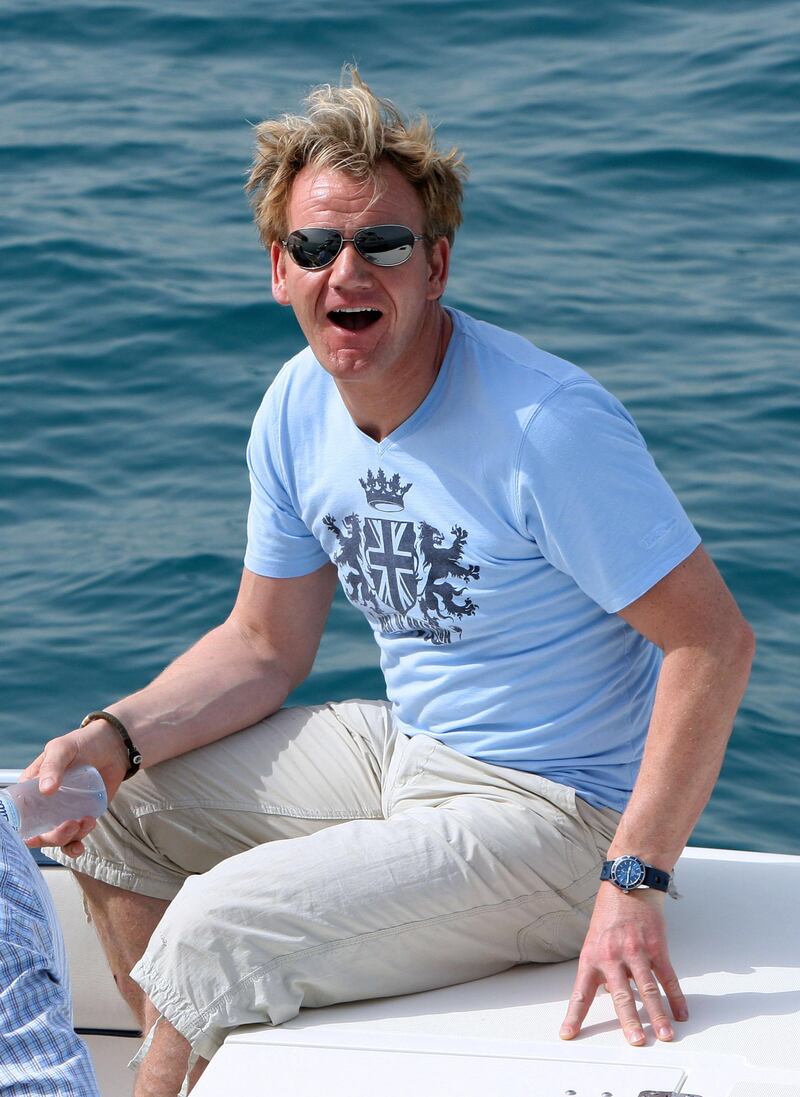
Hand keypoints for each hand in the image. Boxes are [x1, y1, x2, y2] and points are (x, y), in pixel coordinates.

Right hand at [20, 720, 129, 856]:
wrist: (112, 746)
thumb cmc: (82, 743)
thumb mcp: (62, 749)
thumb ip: (52, 766)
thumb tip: (45, 789)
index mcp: (32, 790)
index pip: (20, 816)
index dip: (23, 830)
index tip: (35, 835)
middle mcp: (45, 805)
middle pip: (39, 833)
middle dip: (53, 836)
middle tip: (71, 825)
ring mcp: (64, 812)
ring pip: (58, 838)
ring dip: (69, 839)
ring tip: (86, 822)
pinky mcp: (82, 816)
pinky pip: (76, 836)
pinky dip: (79, 840)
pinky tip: (89, 828)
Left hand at [560, 883, 687, 1044]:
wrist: (628, 883)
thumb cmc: (609, 914)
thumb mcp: (594, 941)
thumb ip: (600, 968)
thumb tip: (606, 994)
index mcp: (591, 957)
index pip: (580, 992)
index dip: (574, 1015)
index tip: (568, 1034)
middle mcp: (612, 956)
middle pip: (620, 995)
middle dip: (629, 1021)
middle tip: (636, 1042)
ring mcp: (635, 951)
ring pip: (647, 989)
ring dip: (658, 1014)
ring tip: (664, 1035)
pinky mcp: (656, 946)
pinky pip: (667, 976)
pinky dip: (676, 997)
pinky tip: (681, 1013)